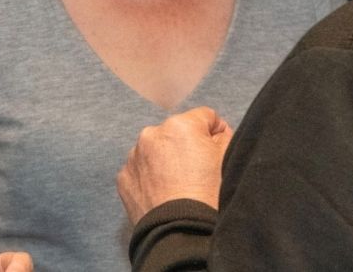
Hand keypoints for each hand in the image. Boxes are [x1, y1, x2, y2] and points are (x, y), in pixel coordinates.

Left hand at [117, 106, 232, 223]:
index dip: (216, 134)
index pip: (205, 118)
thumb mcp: (229, 160)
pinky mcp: (123, 177)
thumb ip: (224, 136)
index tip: (218, 154)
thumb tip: (216, 133)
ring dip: (166, 161)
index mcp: (180, 124)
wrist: (180, 235)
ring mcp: (134, 156)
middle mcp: (151, 134)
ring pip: (156, 150)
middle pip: (177, 133)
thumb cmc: (208, 197)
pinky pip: (141, 170)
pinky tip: (163, 194)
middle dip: (187, 147)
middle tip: (198, 174)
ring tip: (178, 187)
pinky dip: (151, 178)